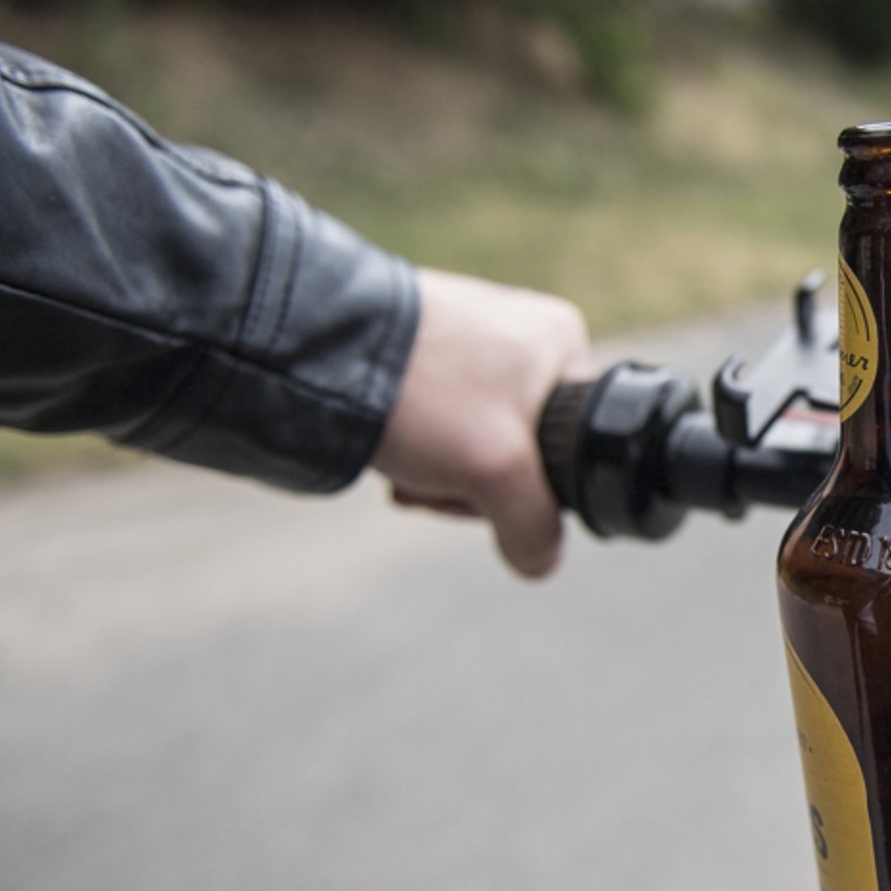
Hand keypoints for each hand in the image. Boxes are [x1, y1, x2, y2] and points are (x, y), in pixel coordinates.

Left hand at [374, 268, 590, 578]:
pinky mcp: (420, 343)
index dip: (528, 492)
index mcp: (563, 343)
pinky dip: (414, 443)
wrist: (317, 345)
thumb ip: (535, 526)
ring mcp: (468, 333)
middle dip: (470, 483)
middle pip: (519, 447)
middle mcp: (521, 329)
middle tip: (434, 482)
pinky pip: (436, 415)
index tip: (482, 497)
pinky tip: (391, 449)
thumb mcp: (500, 472)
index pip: (573, 447)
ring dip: (438, 470)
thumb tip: (540, 560)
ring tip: (405, 467)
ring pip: (472, 438)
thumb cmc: (423, 393)